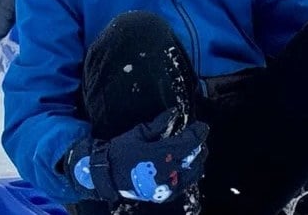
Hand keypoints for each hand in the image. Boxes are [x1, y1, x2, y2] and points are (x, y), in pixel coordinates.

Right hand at [65, 108, 208, 204]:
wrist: (106, 176)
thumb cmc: (120, 152)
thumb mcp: (139, 133)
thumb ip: (159, 123)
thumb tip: (174, 112)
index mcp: (162, 153)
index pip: (191, 141)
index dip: (199, 131)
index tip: (201, 125)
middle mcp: (169, 170)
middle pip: (196, 156)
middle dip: (199, 144)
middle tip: (196, 136)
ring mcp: (168, 185)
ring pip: (194, 172)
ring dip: (196, 159)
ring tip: (193, 151)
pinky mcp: (165, 195)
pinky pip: (186, 184)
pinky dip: (190, 174)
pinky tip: (186, 167)